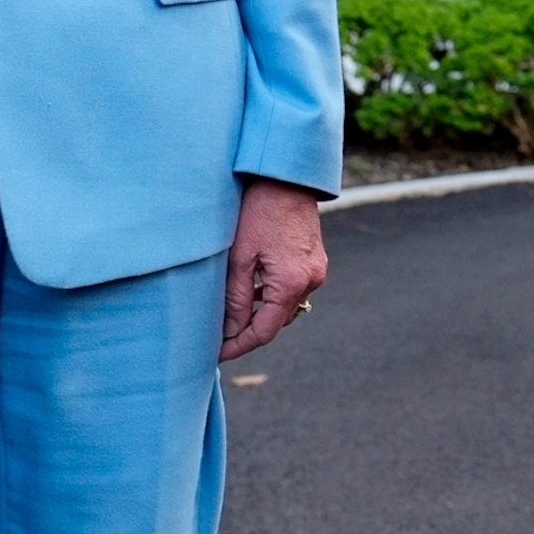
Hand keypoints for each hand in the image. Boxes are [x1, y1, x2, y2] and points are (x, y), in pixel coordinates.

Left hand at [221, 178, 327, 360]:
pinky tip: (255, 288)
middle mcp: (310, 282)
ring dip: (262, 313)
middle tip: (220, 335)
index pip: (264, 331)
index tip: (217, 354)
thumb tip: (230, 332)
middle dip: (249, 331)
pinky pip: (294, 289)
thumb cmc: (258, 212)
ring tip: (233, 312)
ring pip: (286, 307)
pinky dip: (273, 296)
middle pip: (277, 322)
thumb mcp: (239, 258)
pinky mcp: (316, 261)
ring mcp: (316, 271)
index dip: (239, 346)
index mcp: (290, 284)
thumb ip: (236, 299)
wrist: (287, 179)